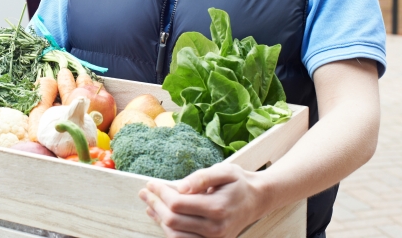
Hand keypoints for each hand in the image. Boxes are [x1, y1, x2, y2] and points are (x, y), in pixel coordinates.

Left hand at [139, 163, 269, 237]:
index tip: (150, 183)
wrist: (257, 200)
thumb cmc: (238, 182)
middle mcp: (216, 228)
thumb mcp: (224, 171)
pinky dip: (169, 230)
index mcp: (217, 208)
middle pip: (173, 220)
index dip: (159, 193)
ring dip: (159, 218)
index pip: (177, 204)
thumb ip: (201, 177)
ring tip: (149, 204)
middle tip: (144, 192)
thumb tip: (179, 187)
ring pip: (175, 235)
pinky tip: (160, 217)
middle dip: (155, 204)